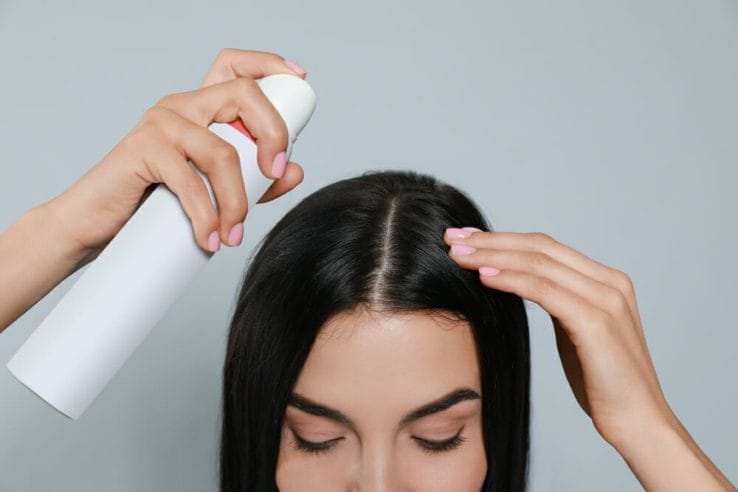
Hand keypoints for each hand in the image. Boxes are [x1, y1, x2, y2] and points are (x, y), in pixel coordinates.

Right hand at [46, 48, 307, 265]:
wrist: (94, 224)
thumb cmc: (153, 203)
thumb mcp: (214, 191)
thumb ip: (256, 181)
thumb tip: (295, 172)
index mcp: (200, 109)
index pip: (234, 66)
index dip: (268, 64)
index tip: (298, 77)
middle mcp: (181, 106)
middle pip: (242, 95)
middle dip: (273, 134)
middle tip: (274, 176)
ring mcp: (160, 124)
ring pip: (222, 152)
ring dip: (237, 201)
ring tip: (233, 234)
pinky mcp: (141, 150)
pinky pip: (188, 181)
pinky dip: (206, 216)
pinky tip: (210, 239)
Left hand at [442, 227, 670, 446]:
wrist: (639, 422)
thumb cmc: (603, 382)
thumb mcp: (575, 332)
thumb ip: (557, 303)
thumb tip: (517, 283)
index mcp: (606, 281)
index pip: (546, 247)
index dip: (503, 239)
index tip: (467, 238)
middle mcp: (609, 282)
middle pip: (540, 247)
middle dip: (491, 241)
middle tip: (451, 238)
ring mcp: (606, 299)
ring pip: (539, 263)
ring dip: (493, 256)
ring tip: (458, 255)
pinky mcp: (597, 322)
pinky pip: (545, 291)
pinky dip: (511, 280)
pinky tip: (483, 277)